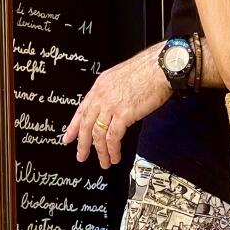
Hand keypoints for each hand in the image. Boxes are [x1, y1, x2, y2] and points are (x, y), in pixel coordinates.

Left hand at [64, 44, 169, 167]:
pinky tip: (115, 156)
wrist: (160, 67)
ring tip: (104, 162)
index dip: (74, 126)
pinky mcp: (123, 114)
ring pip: (98, 134)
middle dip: (83, 144)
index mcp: (100, 86)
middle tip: (81, 156)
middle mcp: (102, 96)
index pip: (82, 109)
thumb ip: (113, 92)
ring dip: (101, 151)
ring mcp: (111, 105)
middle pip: (86, 125)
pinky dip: (113, 149)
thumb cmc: (148, 70)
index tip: (69, 138)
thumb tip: (112, 107)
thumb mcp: (121, 77)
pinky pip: (113, 137)